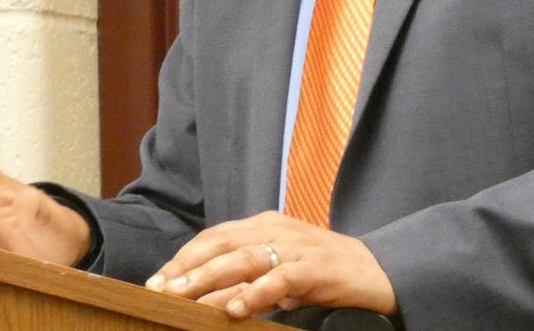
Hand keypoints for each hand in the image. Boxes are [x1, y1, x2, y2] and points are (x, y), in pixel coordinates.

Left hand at [144, 211, 395, 319]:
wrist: (374, 271)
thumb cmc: (322, 271)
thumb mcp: (279, 268)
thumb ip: (250, 274)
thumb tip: (212, 295)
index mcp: (265, 225)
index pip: (216, 235)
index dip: (185, 256)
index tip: (158, 278)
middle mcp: (276, 230)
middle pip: (222, 243)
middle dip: (187, 266)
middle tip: (160, 288)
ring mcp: (295, 247)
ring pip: (244, 258)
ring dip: (210, 279)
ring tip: (184, 297)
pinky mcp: (314, 268)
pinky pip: (280, 279)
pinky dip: (255, 293)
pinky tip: (235, 309)